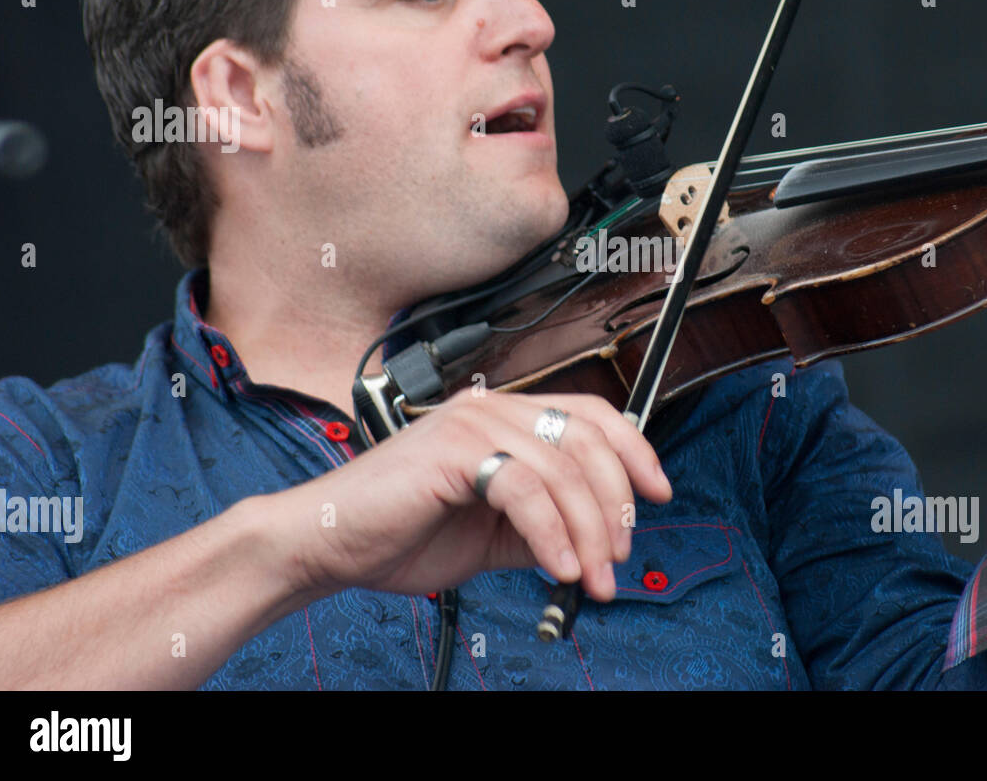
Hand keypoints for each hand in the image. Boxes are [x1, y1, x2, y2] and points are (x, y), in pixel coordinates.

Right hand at [274, 389, 670, 602]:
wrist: (329, 542)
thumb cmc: (400, 532)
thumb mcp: (493, 532)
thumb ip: (543, 524)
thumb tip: (599, 542)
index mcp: (504, 418)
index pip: (591, 416)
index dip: (634, 451)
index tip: (657, 495)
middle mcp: (492, 409)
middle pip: (589, 441)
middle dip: (616, 507)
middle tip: (619, 558)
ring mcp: (473, 424)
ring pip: (564, 471)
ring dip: (590, 533)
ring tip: (591, 578)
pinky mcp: (455, 451)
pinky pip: (526, 491)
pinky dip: (553, 535)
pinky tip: (559, 567)